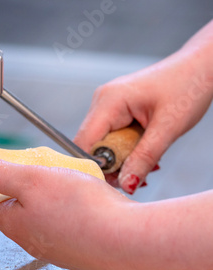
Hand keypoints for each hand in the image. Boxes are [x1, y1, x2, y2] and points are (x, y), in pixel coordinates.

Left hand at [0, 150, 135, 269]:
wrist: (131, 242)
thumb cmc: (81, 213)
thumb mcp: (28, 180)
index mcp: (12, 223)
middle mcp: (31, 238)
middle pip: (8, 209)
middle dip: (7, 188)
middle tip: (12, 167)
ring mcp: (55, 243)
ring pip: (35, 214)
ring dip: (36, 196)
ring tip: (47, 177)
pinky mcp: (78, 243)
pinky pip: (60, 221)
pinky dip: (59, 205)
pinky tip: (75, 196)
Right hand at [74, 21, 212, 193]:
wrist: (201, 66)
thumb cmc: (189, 86)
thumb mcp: (168, 128)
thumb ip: (144, 158)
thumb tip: (126, 185)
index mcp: (108, 101)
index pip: (85, 143)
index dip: (94, 166)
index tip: (116, 183)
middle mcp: (101, 102)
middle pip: (91, 146)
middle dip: (113, 166)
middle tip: (138, 178)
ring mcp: (107, 105)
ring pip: (102, 144)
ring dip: (122, 160)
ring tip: (148, 166)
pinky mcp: (116, 110)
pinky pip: (112, 137)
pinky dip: (127, 150)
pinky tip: (145, 154)